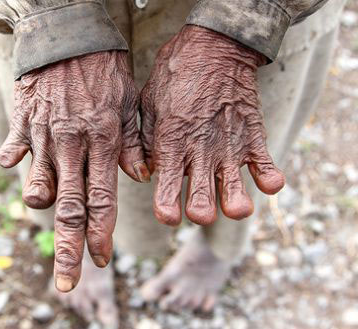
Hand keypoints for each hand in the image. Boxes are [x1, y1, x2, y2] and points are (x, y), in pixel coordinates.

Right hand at [0, 51, 149, 291]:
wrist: (72, 37)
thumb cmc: (107, 73)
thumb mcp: (131, 106)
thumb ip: (136, 146)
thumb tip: (139, 179)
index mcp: (104, 144)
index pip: (103, 201)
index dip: (101, 236)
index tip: (101, 260)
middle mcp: (73, 147)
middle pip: (69, 209)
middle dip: (68, 250)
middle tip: (64, 284)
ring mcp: (45, 136)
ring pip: (38, 186)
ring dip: (42, 202)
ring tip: (48, 202)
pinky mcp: (22, 123)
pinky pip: (11, 152)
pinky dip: (14, 162)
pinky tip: (19, 161)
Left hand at [141, 26, 284, 225]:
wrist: (212, 46)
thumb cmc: (173, 76)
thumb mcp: (147, 106)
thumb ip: (144, 143)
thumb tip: (146, 174)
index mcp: (170, 146)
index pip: (166, 194)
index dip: (166, 212)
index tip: (168, 214)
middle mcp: (200, 153)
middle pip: (202, 206)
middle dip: (200, 213)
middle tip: (198, 204)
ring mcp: (229, 147)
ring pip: (236, 197)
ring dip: (234, 206)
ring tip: (231, 201)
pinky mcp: (253, 137)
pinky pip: (269, 170)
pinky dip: (269, 181)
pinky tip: (263, 180)